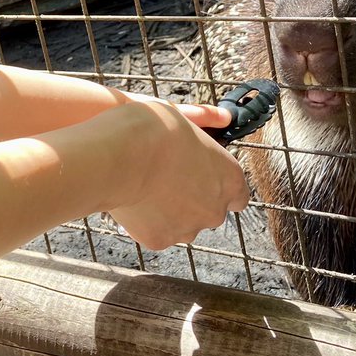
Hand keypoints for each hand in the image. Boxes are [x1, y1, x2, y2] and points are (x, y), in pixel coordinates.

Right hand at [95, 101, 249, 250]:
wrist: (117, 157)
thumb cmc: (150, 130)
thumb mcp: (183, 116)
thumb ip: (205, 123)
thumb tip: (223, 117)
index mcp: (230, 178)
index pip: (239, 195)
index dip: (220, 186)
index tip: (204, 177)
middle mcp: (214, 209)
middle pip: (209, 211)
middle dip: (193, 199)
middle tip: (167, 177)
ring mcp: (187, 228)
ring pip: (182, 224)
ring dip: (170, 211)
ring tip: (146, 186)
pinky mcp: (160, 240)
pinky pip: (156, 232)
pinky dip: (146, 221)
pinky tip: (132, 199)